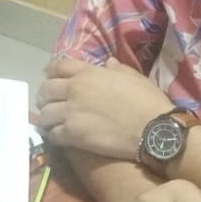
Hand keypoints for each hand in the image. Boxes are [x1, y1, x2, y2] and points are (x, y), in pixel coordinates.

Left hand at [36, 56, 173, 160]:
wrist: (155, 130)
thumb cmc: (148, 101)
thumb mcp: (134, 77)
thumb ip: (117, 69)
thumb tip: (108, 63)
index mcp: (88, 73)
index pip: (58, 66)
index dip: (51, 72)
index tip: (49, 78)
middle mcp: (75, 89)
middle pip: (46, 90)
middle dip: (45, 97)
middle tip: (49, 104)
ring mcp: (72, 112)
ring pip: (45, 114)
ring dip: (47, 118)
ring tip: (52, 123)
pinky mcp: (74, 134)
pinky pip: (52, 134)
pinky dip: (53, 135)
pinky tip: (59, 137)